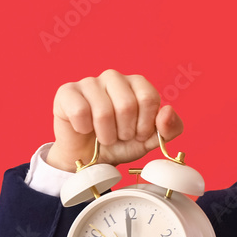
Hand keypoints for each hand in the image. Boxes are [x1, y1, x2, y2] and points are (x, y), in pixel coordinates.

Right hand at [48, 69, 182, 170]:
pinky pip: (80, 111)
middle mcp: (114, 77)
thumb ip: (169, 128)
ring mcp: (89, 82)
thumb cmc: (121, 144)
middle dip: (125, 131)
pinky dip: (84, 129)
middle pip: (126, 104)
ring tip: (104, 136)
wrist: (90, 159)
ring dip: (105, 134)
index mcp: (137, 84)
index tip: (139, 134)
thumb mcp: (151, 140)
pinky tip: (84, 129)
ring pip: (103, 111)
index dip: (145, 124)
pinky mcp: (67, 92)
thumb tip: (167, 111)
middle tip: (119, 136)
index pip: (149, 98)